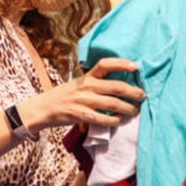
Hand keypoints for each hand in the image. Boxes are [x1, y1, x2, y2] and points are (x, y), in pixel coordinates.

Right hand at [23, 57, 144, 130]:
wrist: (42, 109)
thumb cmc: (63, 96)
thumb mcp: (78, 84)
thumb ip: (95, 84)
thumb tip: (120, 86)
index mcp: (86, 77)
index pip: (105, 64)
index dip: (122, 64)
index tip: (136, 67)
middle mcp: (86, 87)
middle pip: (116, 87)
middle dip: (134, 92)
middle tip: (142, 96)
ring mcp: (82, 101)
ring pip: (113, 104)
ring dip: (128, 108)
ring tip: (135, 111)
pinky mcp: (79, 115)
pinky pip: (102, 119)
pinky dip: (114, 121)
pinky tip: (118, 121)